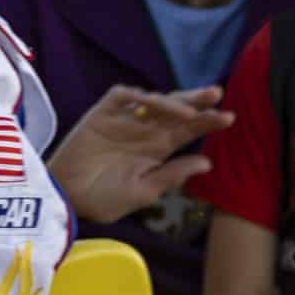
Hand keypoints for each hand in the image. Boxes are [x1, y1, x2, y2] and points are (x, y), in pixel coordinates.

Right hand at [48, 84, 233, 223]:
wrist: (64, 199)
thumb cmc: (101, 201)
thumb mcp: (142, 192)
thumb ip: (171, 176)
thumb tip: (207, 162)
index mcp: (155, 152)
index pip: (185, 132)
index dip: (206, 123)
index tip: (230, 118)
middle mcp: (143, 132)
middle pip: (175, 112)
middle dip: (196, 103)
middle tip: (219, 94)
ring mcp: (123, 120)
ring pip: (155, 101)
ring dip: (176, 99)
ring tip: (198, 102)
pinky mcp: (102, 113)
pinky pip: (124, 97)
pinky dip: (141, 97)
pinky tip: (158, 105)